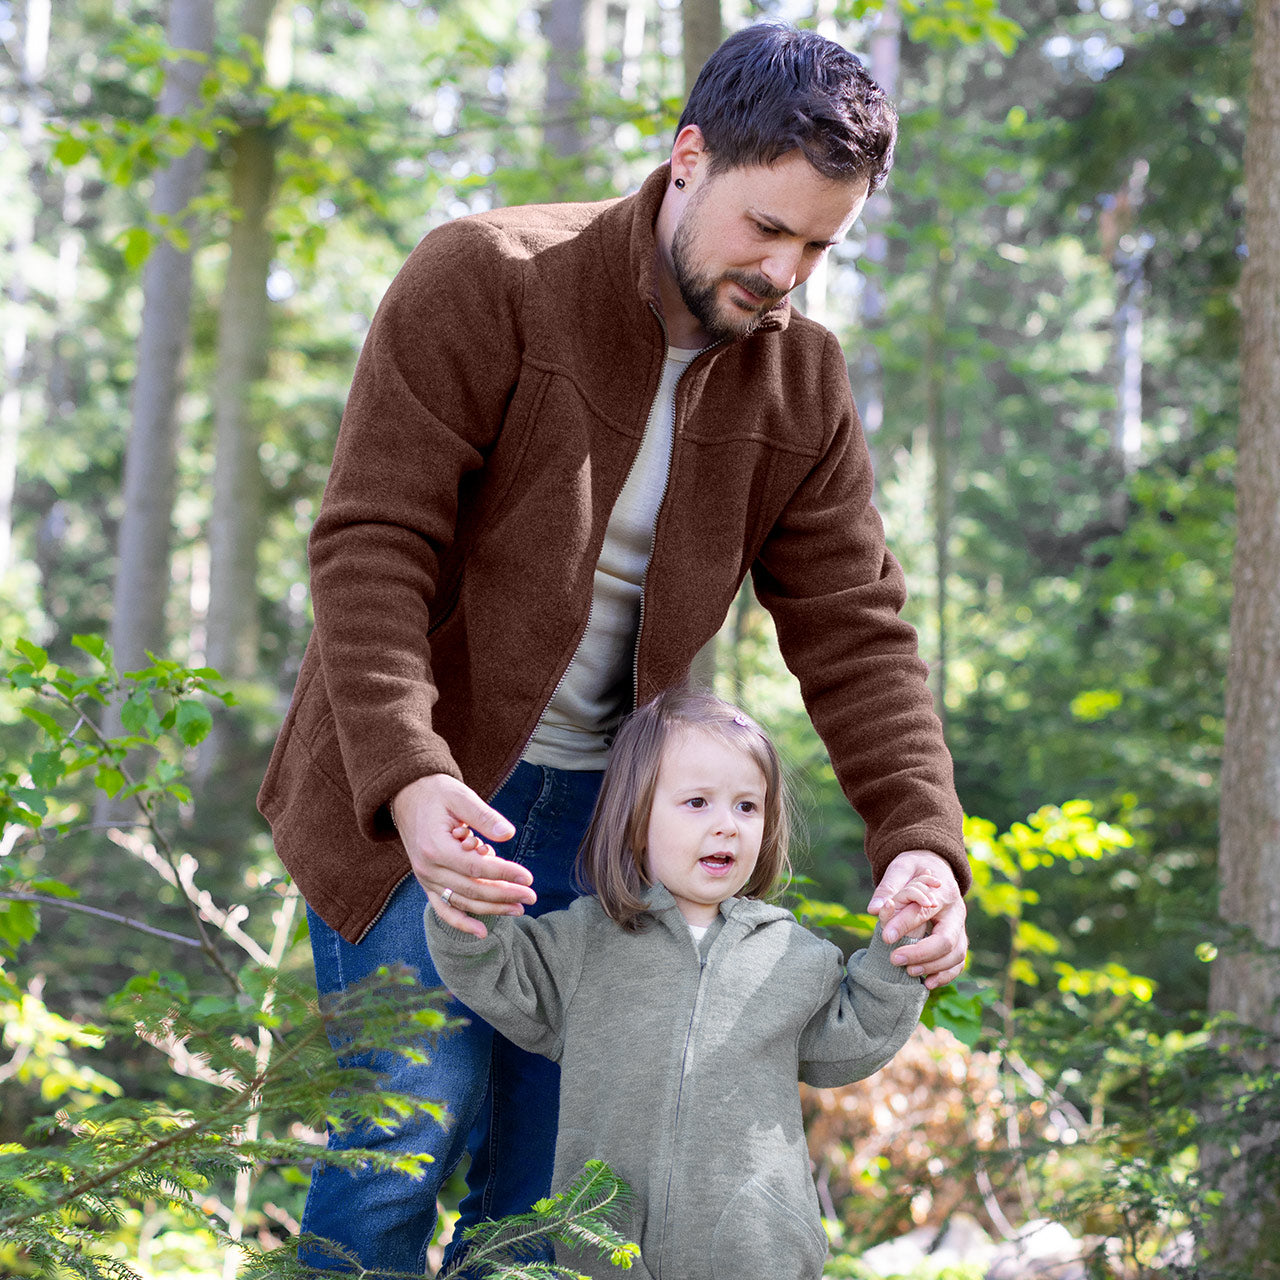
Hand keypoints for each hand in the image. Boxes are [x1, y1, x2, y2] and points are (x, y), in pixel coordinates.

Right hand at [393, 774, 532, 938]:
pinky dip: (461, 923)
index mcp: (435, 847)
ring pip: (463, 901)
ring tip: (518, 908)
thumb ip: (484, 816)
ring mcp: (426, 879)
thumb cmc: (437, 793)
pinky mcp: (427, 883)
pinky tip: (482, 932)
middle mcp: (428, 868)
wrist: (407, 796)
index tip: (528, 877)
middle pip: (473, 889)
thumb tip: (509, 834)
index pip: (477, 868)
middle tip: (531, 895)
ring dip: (492, 908)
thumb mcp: (460, 796)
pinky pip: (443, 908)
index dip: (504, 873)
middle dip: (504, 894)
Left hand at [868, 851, 967, 989]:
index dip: (904, 925)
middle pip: (947, 939)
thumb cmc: (914, 868)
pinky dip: (945, 975)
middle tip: (894, 959)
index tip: (885, 937)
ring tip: (908, 971)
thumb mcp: (900, 868)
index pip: (924, 912)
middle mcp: (957, 912)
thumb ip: (887, 887)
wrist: (933, 867)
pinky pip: (958, 963)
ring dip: (932, 966)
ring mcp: (960, 928)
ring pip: (956, 954)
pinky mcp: (958, 940)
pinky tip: (926, 983)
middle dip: (921, 953)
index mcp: (943, 891)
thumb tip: (874, 909)